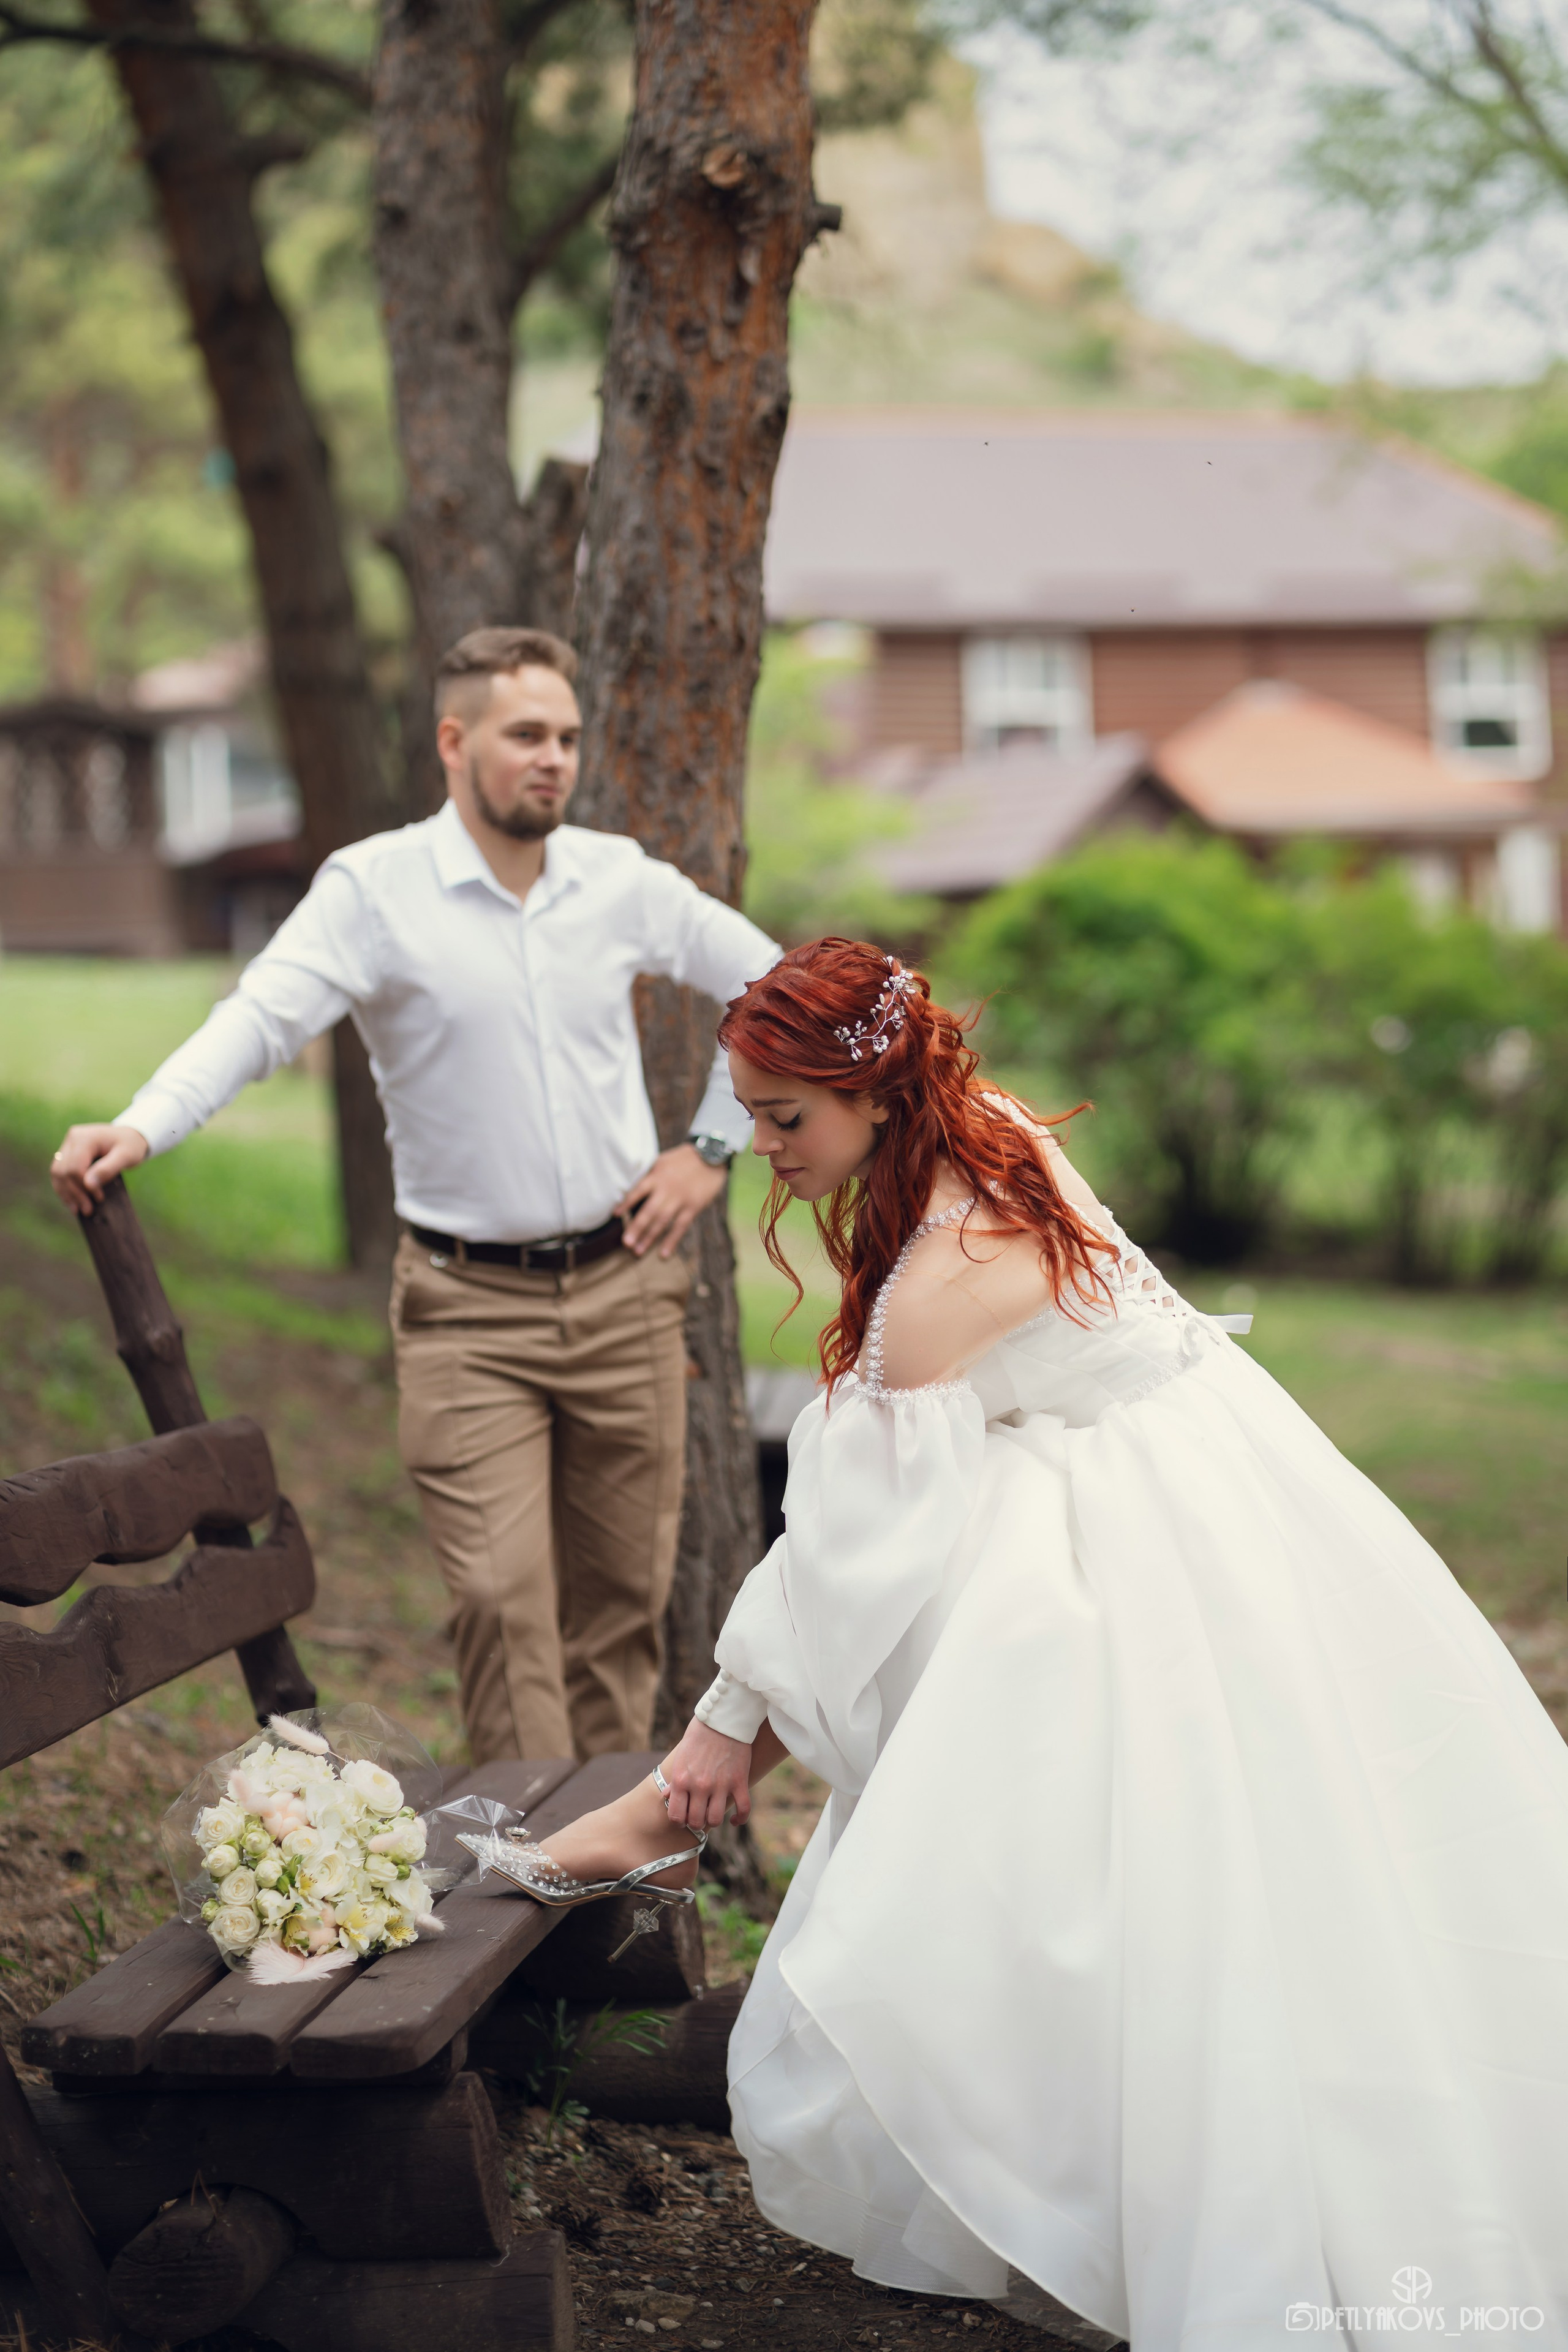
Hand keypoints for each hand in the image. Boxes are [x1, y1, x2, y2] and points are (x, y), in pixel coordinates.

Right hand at [49, 1122, 149, 1215]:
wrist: (129, 1136)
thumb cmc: (130, 1146)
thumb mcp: (126, 1156)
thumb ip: (108, 1169)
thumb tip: (88, 1184)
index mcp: (84, 1137)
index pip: (75, 1168)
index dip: (84, 1187)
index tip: (99, 1198)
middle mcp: (72, 1138)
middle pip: (63, 1171)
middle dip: (74, 1193)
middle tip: (87, 1210)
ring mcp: (67, 1145)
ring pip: (57, 1173)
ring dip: (65, 1193)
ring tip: (77, 1210)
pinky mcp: (67, 1153)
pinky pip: (60, 1172)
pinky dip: (64, 1187)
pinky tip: (72, 1201)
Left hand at [616, 1142, 724, 1259]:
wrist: (711, 1156)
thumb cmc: (684, 1159)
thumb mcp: (663, 1161)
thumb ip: (650, 1175)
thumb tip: (632, 1187)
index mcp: (657, 1176)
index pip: (638, 1191)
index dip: (626, 1203)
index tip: (615, 1215)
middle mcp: (667, 1189)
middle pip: (649, 1211)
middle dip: (637, 1228)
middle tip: (626, 1243)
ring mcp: (680, 1199)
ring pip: (662, 1221)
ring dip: (650, 1237)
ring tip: (638, 1251)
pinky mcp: (693, 1207)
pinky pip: (681, 1227)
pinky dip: (672, 1241)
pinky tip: (664, 1253)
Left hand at [658, 1718, 754, 1830]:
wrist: (722, 1718)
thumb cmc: (699, 1736)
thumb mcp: (681, 1757)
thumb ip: (675, 1780)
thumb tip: (667, 1796)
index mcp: (682, 1779)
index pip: (676, 1816)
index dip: (679, 1821)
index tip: (684, 1816)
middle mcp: (700, 1785)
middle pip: (697, 1821)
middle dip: (696, 1822)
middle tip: (699, 1814)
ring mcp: (721, 1785)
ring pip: (716, 1820)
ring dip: (714, 1820)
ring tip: (713, 1812)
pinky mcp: (739, 1781)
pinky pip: (743, 1809)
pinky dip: (740, 1819)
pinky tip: (734, 1820)